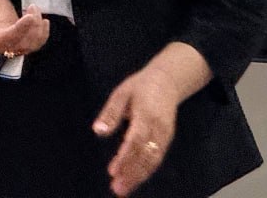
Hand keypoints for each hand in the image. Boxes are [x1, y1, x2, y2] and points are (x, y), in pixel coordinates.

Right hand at [0, 0, 48, 57]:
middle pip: (20, 46)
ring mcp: (8, 40)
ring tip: (36, 10)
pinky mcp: (17, 36)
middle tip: (33, 7)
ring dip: (39, 31)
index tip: (30, 16)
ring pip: (29, 46)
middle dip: (32, 28)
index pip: (5, 38)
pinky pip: (32, 43)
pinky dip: (41, 34)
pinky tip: (42, 21)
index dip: (20, 30)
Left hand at [93, 66, 180, 195]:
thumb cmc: (141, 86)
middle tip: (117, 188)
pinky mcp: (168, 137)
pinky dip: (147, 170)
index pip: (135, 139)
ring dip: (139, 175)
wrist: (168, 79)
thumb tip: (98, 131)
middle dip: (132, 173)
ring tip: (124, 189)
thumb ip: (111, 113)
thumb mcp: (122, 92)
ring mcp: (165, 133)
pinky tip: (135, 179)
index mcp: (146, 113)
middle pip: (146, 153)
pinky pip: (158, 156)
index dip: (125, 157)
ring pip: (154, 158)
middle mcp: (158, 126)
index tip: (113, 171)